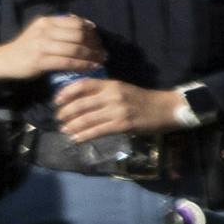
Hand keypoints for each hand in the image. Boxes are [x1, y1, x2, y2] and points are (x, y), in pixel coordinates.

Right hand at [0, 15, 106, 84]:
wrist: (6, 60)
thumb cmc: (28, 46)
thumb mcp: (42, 31)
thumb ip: (60, 27)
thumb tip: (86, 24)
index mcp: (47, 21)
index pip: (76, 23)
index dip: (92, 32)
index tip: (99, 40)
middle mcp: (45, 30)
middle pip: (79, 35)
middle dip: (95, 44)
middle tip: (104, 52)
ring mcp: (42, 45)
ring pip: (76, 48)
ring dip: (93, 55)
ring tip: (102, 60)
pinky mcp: (40, 60)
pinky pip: (68, 62)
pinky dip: (84, 65)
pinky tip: (92, 67)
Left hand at [48, 76, 186, 142]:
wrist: (167, 109)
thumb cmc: (143, 99)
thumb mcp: (122, 89)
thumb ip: (103, 92)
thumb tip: (80, 101)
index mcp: (111, 84)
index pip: (82, 85)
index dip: (65, 93)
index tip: (56, 101)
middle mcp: (112, 96)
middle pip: (80, 104)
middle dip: (65, 113)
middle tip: (58, 119)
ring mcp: (118, 111)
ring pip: (87, 119)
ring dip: (72, 126)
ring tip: (64, 130)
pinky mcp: (123, 125)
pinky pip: (98, 131)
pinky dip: (84, 135)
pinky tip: (76, 139)